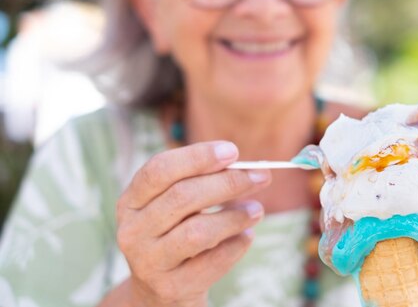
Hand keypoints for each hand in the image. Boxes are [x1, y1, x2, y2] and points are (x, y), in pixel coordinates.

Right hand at [115, 141, 271, 306]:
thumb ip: (202, 182)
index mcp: (130, 201)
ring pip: (198, 231)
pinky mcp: (171, 287)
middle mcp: (132, 231)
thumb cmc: (177, 233)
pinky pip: (213, 262)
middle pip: (182, 196)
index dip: (197, 157)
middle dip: (228, 182)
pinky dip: (237, 245)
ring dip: (235, 217)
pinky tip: (246, 235)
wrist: (162, 290)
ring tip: (257, 210)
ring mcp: (148, 262)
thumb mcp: (177, 206)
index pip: (159, 169)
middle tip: (261, 176)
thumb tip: (247, 167)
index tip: (233, 151)